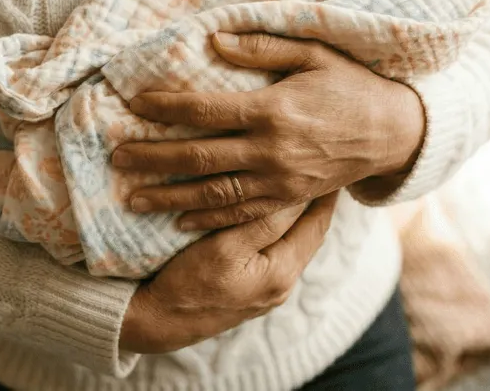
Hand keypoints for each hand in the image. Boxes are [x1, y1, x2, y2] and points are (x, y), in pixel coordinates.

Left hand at [112, 32, 423, 230]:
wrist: (393, 132)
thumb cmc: (351, 84)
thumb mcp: (313, 52)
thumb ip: (262, 47)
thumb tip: (213, 39)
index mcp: (272, 109)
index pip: (205, 110)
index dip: (165, 108)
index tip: (134, 104)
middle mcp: (271, 150)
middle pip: (198, 156)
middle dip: (153, 158)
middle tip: (116, 158)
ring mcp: (280, 180)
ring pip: (213, 193)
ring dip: (169, 196)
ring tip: (133, 198)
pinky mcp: (289, 198)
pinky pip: (242, 213)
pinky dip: (208, 219)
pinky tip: (179, 220)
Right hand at [119, 192, 338, 353]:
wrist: (157, 322)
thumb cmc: (188, 283)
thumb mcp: (226, 248)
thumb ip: (264, 222)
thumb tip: (297, 192)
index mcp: (282, 272)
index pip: (316, 224)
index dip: (325, 194)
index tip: (332, 167)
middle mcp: (282, 284)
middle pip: (308, 234)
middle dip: (315, 203)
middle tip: (321, 170)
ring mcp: (266, 290)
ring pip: (290, 242)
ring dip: (296, 216)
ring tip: (301, 185)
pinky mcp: (250, 290)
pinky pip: (273, 251)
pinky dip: (277, 229)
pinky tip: (271, 215)